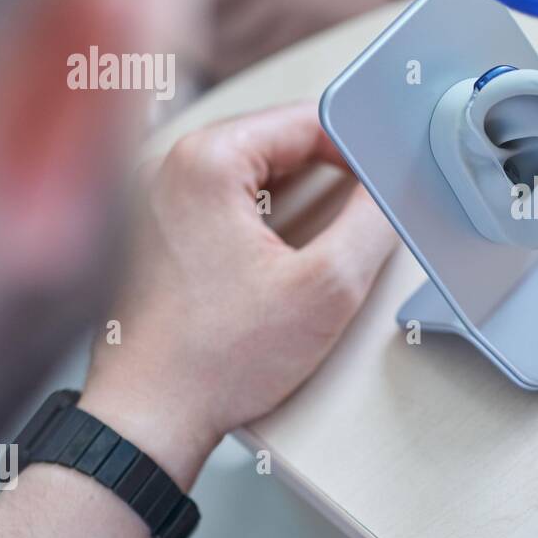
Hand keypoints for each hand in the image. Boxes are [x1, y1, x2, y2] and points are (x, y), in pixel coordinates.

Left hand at [82, 102, 396, 484]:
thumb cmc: (216, 359)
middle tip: (363, 218)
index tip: (384, 185)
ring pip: (257, 172)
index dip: (360, 148)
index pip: (308, 119)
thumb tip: (389, 190)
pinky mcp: (157, 229)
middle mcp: (172, 165)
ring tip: (325, 244)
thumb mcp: (327, 289)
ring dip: (301, 198)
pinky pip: (230, 201)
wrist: (147, 419)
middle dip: (331, 175)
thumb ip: (372, 224)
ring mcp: (157, 197)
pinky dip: (268, 219)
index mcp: (208, 160)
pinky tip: (286, 261)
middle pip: (281, 142)